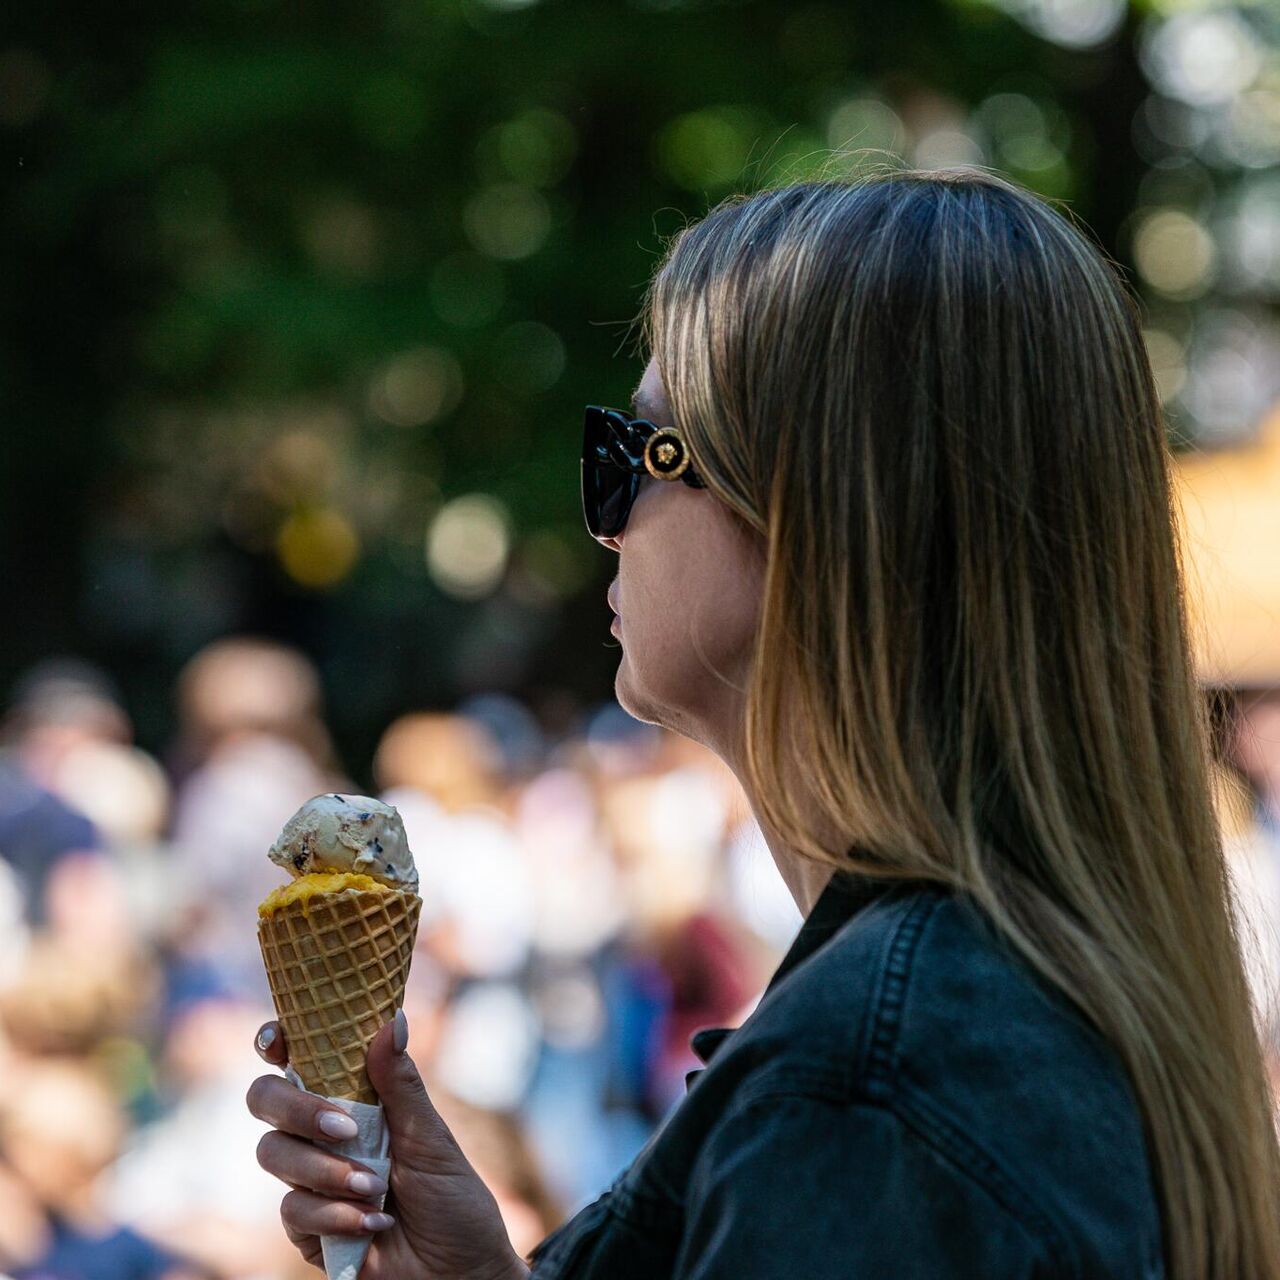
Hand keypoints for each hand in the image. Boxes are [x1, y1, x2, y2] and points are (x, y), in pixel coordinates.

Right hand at [248, 1012, 529, 1279]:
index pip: (302, 1059)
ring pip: (273, 1152)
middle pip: (267, 1099)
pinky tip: (372, 1223)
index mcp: (356, 1100)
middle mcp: (325, 1134)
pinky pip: (292, 1208)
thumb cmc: (454, 1202)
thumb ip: (401, 1085)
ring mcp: (311, 1180)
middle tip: (342, 1127)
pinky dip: (334, 1214)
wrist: (459, 1274)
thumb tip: (390, 1019)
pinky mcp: (306, 1228)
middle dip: (296, 1108)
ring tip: (375, 1188)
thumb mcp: (431, 1139)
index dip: (279, 1041)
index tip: (279, 1038)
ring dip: (325, 1171)